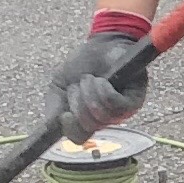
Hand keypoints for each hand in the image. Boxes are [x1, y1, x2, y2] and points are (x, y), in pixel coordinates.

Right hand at [51, 14, 151, 138]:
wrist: (101, 44)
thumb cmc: (82, 65)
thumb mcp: (60, 84)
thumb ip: (53, 106)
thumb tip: (50, 126)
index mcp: (87, 119)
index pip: (78, 137)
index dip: (70, 127)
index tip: (65, 114)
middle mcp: (104, 120)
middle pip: (87, 125)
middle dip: (77, 101)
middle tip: (79, 84)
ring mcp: (121, 113)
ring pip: (100, 115)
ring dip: (90, 92)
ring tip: (91, 78)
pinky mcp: (133, 101)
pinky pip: (113, 103)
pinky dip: (103, 89)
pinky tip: (103, 80)